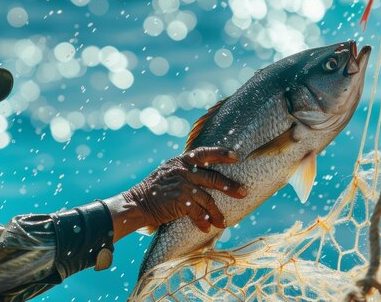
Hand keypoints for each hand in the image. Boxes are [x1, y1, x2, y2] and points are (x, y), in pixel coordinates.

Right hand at [122, 146, 245, 232]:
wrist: (137, 204)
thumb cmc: (153, 192)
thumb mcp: (167, 173)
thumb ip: (183, 172)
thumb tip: (204, 177)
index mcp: (180, 161)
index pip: (203, 153)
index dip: (221, 154)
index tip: (236, 157)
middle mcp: (182, 170)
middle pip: (212, 177)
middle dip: (230, 186)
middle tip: (243, 192)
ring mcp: (182, 184)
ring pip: (208, 198)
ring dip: (216, 212)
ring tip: (222, 222)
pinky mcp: (180, 199)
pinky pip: (198, 212)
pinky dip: (203, 221)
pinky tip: (206, 227)